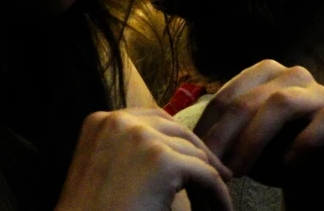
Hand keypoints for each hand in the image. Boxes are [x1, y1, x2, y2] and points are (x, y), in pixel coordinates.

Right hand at [56, 108, 232, 210]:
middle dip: (199, 156)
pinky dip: (218, 196)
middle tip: (217, 178)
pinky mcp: (163, 162)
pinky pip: (206, 176)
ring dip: (208, 179)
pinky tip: (222, 210)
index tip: (194, 162)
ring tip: (214, 202)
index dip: (177, 142)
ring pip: (195, 154)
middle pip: (177, 131)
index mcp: (101, 121)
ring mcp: (141, 138)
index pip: (153, 120)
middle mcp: (119, 121)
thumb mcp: (105, 171)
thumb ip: (130, 151)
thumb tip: (175, 144)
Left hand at [193, 60, 323, 209]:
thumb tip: (181, 136)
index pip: (229, 94)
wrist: (316, 179)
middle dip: (227, 135)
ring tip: (239, 170)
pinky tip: (288, 165)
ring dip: (255, 139)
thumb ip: (221, 133)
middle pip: (252, 99)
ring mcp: (322, 93)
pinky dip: (304, 142)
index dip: (209, 125)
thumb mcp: (241, 144)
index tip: (195, 154)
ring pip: (284, 103)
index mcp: (265, 74)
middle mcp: (294, 75)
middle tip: (214, 167)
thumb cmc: (273, 157)